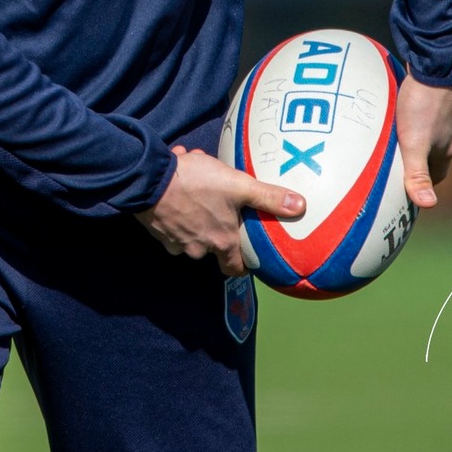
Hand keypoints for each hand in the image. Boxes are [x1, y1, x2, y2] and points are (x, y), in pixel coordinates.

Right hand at [136, 146, 304, 275]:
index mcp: (221, 242)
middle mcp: (199, 248)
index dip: (242, 264)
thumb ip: (269, 197)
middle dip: (216, 227)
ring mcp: (176, 242)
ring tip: (196, 185)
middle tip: (219, 206)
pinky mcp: (158, 231)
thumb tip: (301, 206)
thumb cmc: (196, 184)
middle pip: (212, 247)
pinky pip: (172, 221)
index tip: (246, 255)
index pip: (235, 269)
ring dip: (195, 211)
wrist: (150, 181)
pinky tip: (176, 185)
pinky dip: (176, 207)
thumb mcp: (238, 185)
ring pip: (191, 230)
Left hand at [397, 77, 451, 208]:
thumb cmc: (422, 106)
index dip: (424, 182)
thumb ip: (417, 174)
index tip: (411, 187)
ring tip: (404, 132)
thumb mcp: (413, 143)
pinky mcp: (448, 93)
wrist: (439, 67)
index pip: (437, 174)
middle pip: (437, 152)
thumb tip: (428, 205)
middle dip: (422, 158)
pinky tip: (413, 104)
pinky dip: (427, 111)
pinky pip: (437, 108)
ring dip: (425, 133)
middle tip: (401, 158)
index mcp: (446, 148)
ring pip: (438, 129)